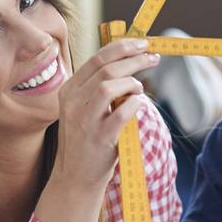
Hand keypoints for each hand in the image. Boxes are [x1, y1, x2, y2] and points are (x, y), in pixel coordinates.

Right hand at [52, 38, 160, 189]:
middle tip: (153, 58)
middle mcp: (73, 102)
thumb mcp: (83, 108)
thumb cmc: (86, 139)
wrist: (75, 177)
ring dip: (131, 83)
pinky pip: (121, 112)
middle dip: (134, 59)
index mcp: (68, 90)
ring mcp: (84, 120)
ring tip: (139, 89)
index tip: (142, 43)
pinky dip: (135, 104)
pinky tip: (138, 105)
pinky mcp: (99, 137)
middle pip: (106, 69)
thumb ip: (98, 87)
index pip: (96, 59)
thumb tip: (128, 60)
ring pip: (108, 86)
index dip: (122, 47)